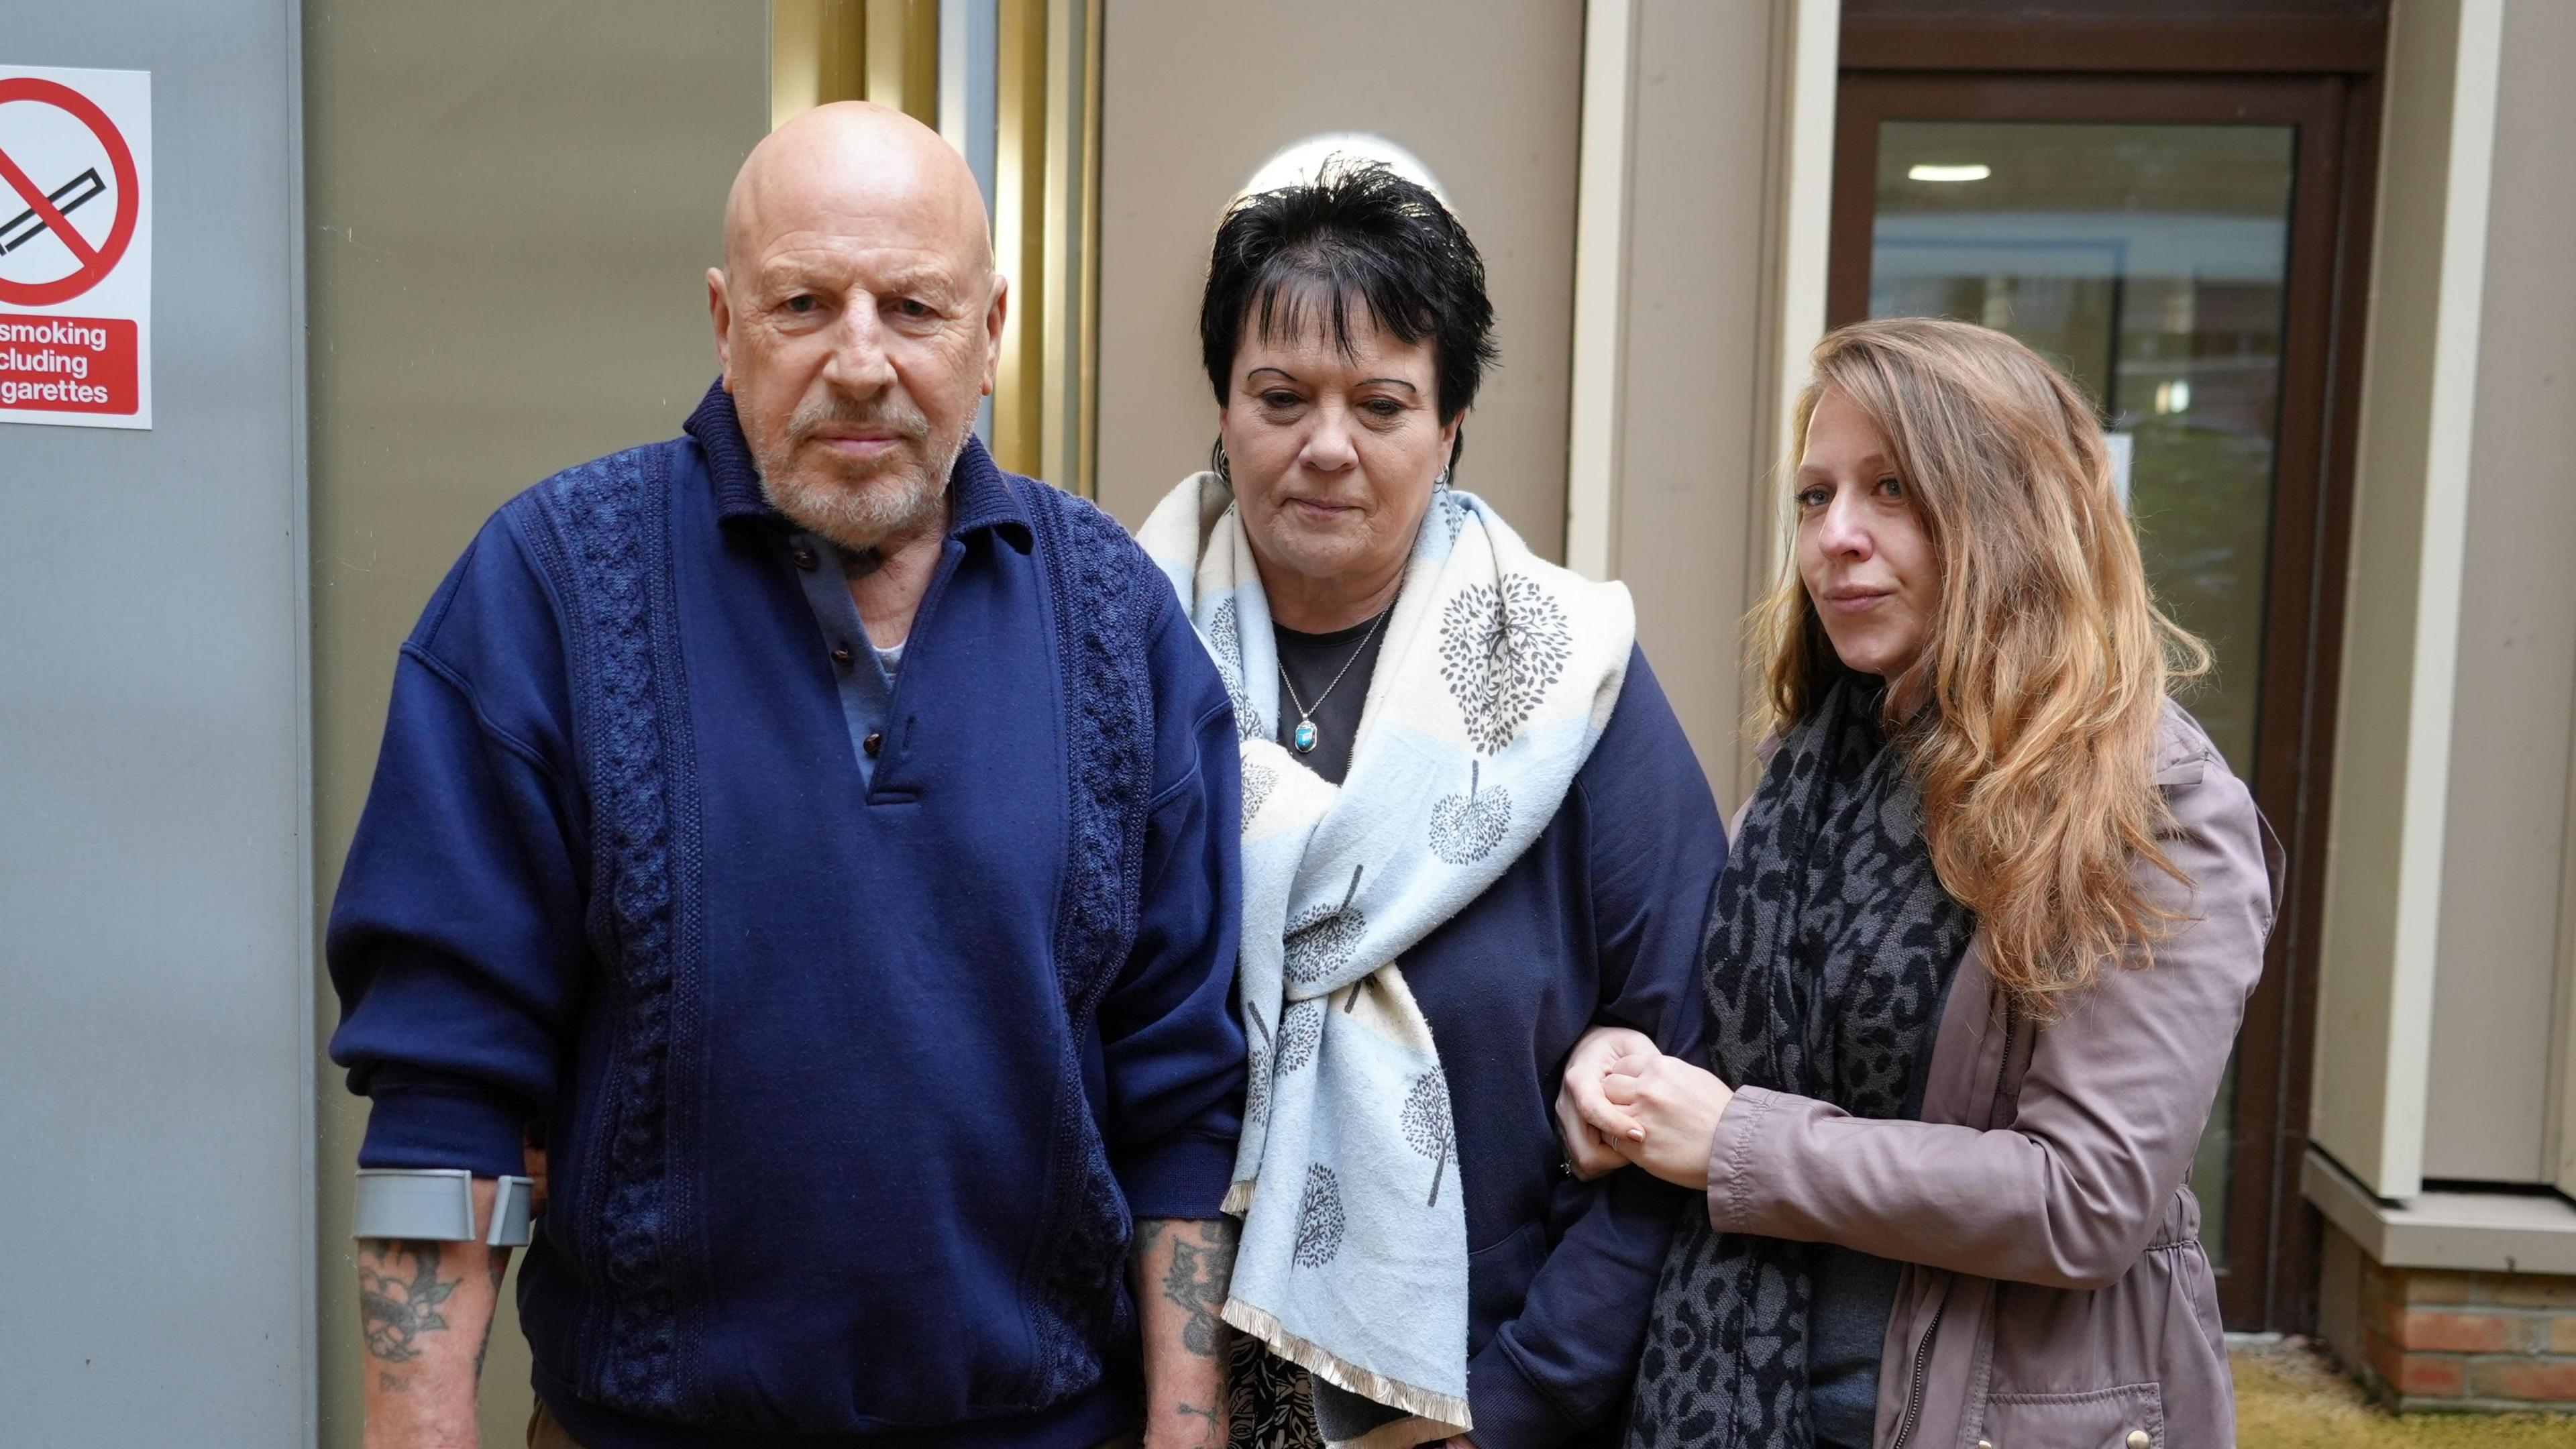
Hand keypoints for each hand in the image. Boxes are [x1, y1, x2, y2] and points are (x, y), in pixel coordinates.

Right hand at [1554, 1026, 1658, 1179]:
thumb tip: (1659, 1087)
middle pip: (1585, 1151)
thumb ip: (1646, 1062)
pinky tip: (1620, 1150)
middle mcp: (1566, 1104)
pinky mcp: (1566, 1136)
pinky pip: (1582, 1165)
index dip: (1616, 1126)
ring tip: (1632, 1147)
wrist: (1588, 1049)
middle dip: (1616, 1156)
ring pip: (1583, 1163)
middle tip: (1640, 1145)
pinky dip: (1603, 1165)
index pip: (1592, 1110)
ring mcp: (1563, 1123)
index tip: (1642, 1134)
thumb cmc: (1615, 1047)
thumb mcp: (1632, 1044)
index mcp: (1579, 1078)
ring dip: (1610, 1163)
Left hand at [1600, 1054, 1734, 1189]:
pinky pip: (1612, 1139)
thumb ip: (1665, 1074)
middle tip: (1627, 1112)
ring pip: (1605, 1113)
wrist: (1735, 1146)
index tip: (1631, 1092)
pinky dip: (1619, 1142)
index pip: (1621, 1066)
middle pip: (1608, 1087)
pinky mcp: (1638, 1145)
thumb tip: (1648, 1074)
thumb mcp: (1694, 1078)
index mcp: (1660, 1068)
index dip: (1624, 1080)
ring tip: (1629, 1129)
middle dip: (1614, 1099)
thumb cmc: (1720, 1113)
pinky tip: (1636, 1144)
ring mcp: (1640, 1116)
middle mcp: (1646, 1088)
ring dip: (1613, 1121)